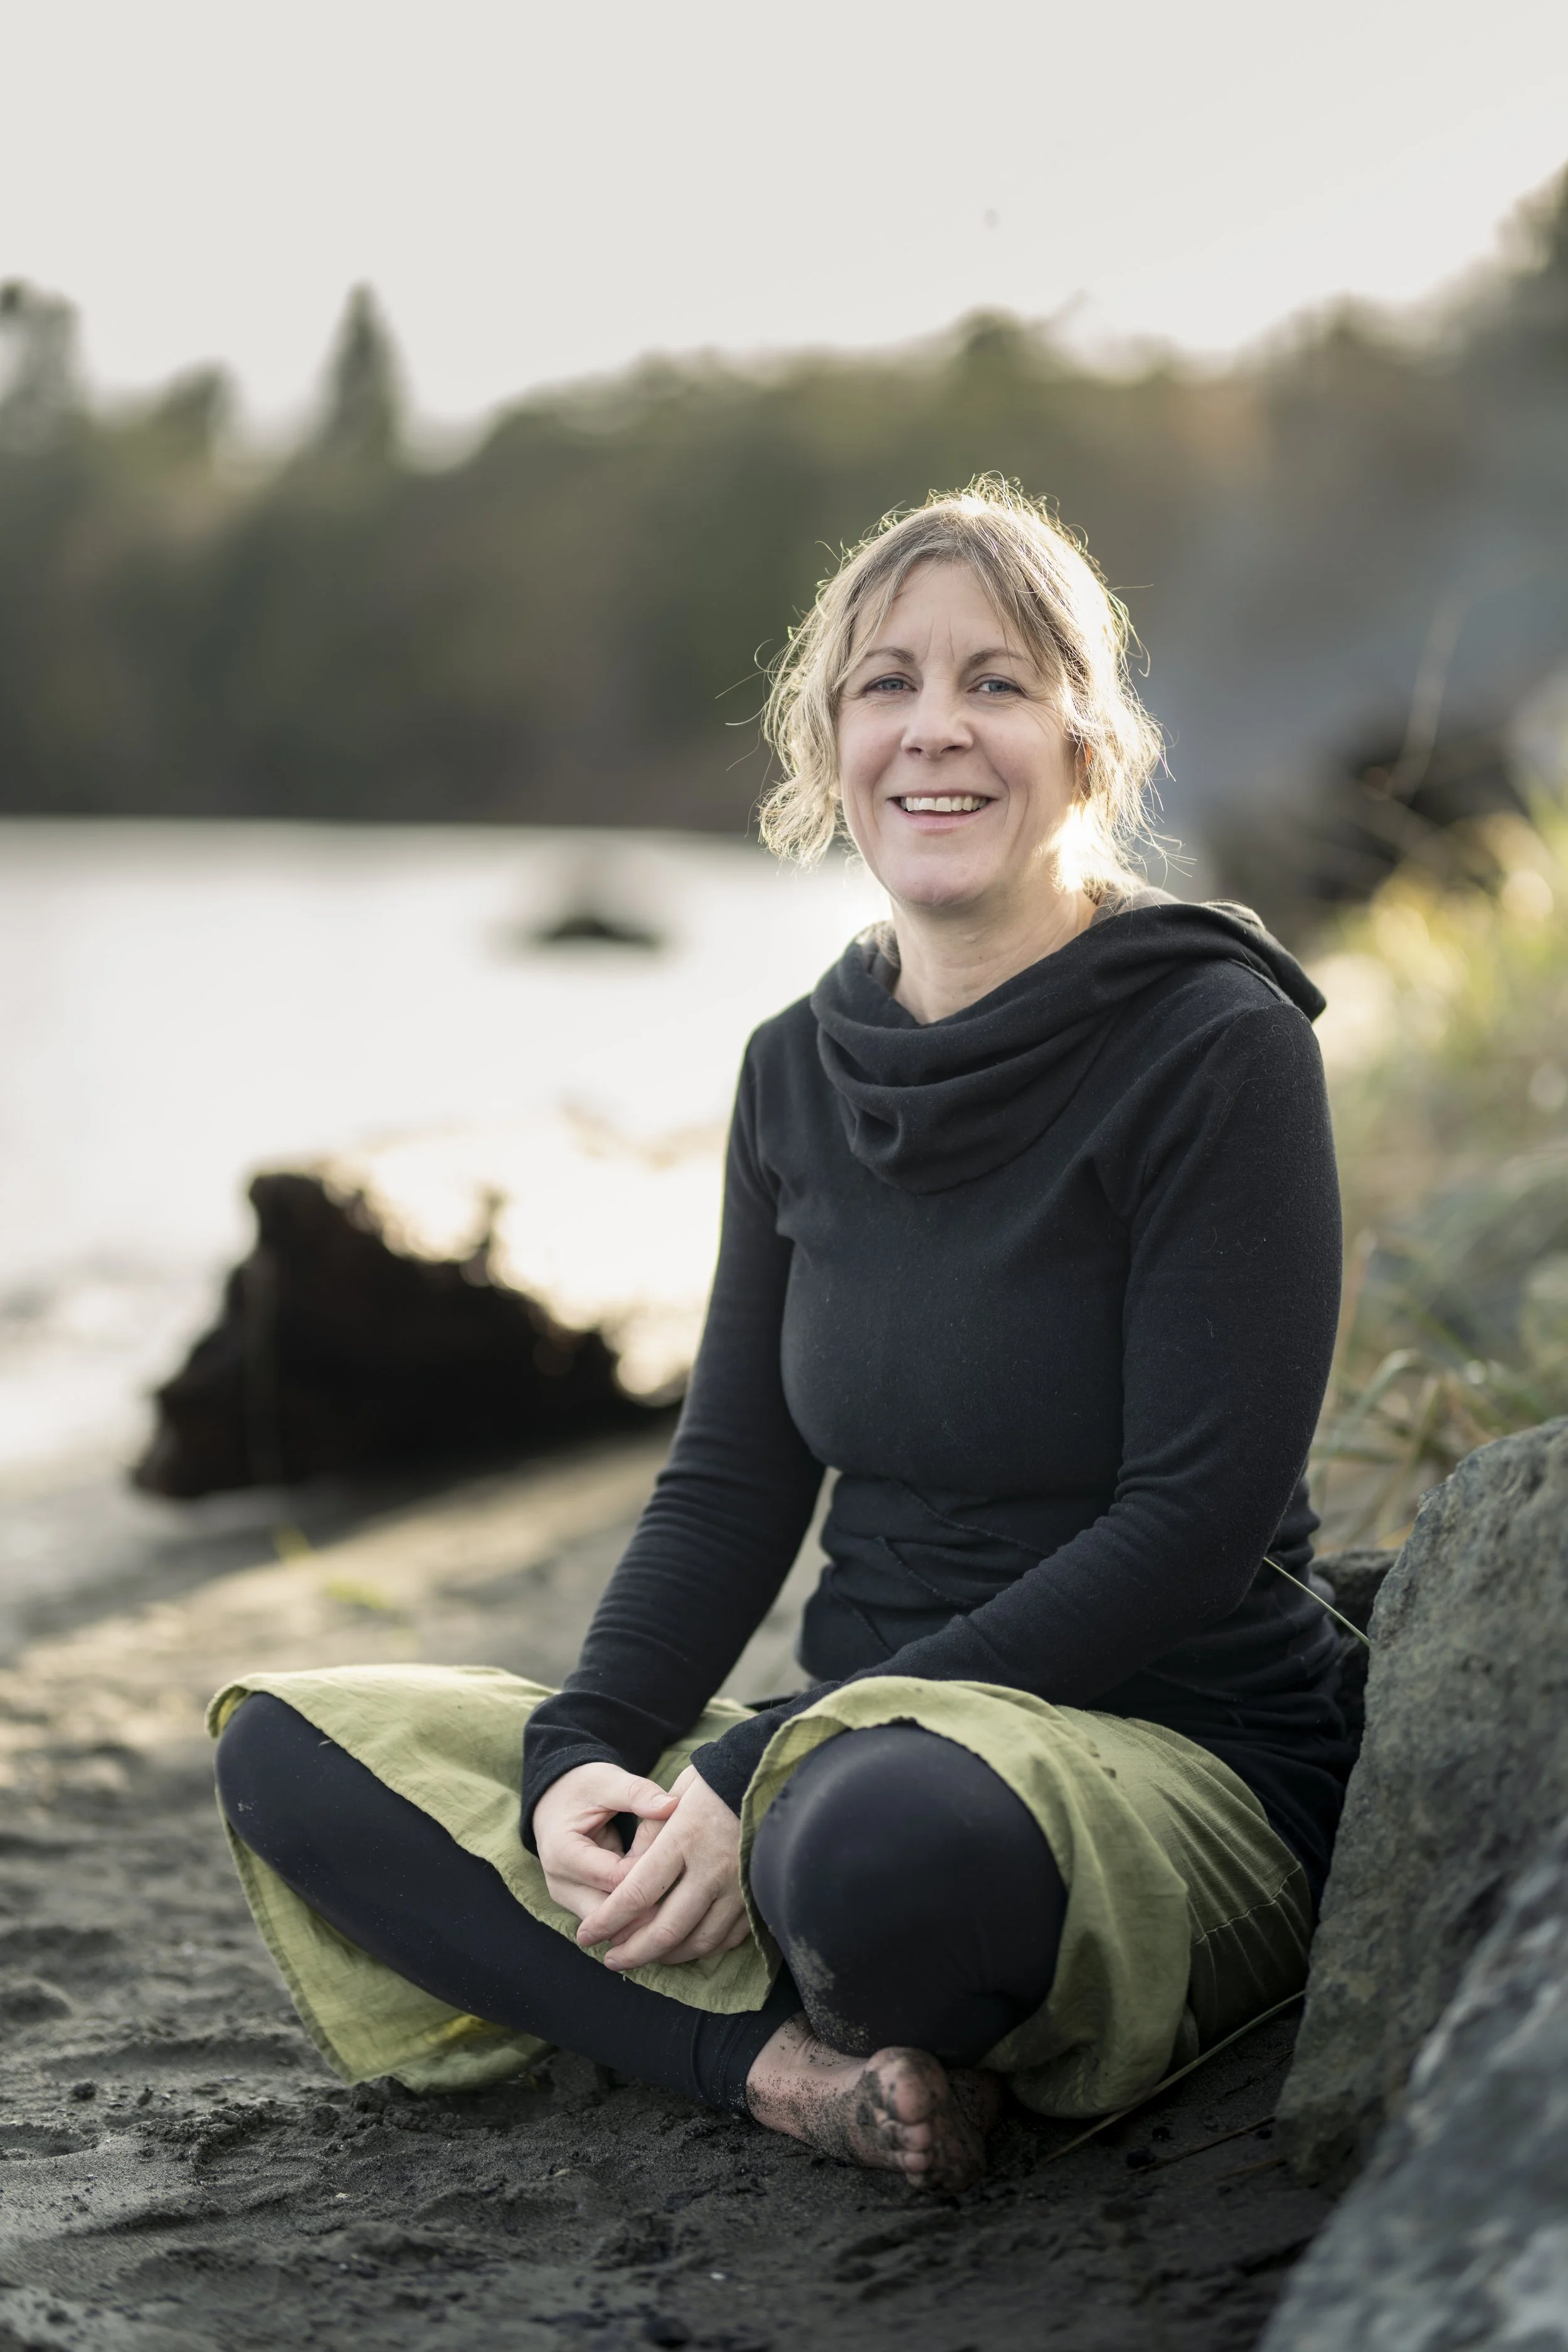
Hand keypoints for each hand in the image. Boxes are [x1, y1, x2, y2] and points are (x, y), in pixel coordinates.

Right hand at [532, 1762, 677, 1928]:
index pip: (613, 1877)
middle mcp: (561, 1883)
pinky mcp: (581, 1905)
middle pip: (610, 1915)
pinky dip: (637, 1916)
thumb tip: (672, 1805)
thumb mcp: (608, 1781)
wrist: (556, 1800)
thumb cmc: (584, 1788)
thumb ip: (638, 1793)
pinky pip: (612, 1923)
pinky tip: (667, 1908)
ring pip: (612, 1927)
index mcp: (563, 1852)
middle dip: (649, 1910)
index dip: (650, 1873)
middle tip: (691, 1898)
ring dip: (644, 1919)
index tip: (683, 1862)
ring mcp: (569, 1899)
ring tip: (682, 1906)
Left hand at [575, 1766, 749, 1971]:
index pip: (637, 1893)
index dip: (607, 1921)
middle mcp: (712, 1868)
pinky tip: (683, 1946)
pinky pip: (728, 1938)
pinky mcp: (757, 1895)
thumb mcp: (675, 1794)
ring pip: (698, 1941)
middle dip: (633, 1952)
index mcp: (684, 1838)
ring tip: (643, 1956)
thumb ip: (649, 1835)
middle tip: (611, 1960)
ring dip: (666, 1956)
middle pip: (666, 1929)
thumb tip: (626, 1878)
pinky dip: (701, 1949)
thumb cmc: (715, 1781)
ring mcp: (738, 1886)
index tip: (586, 1935)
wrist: (771, 1777)